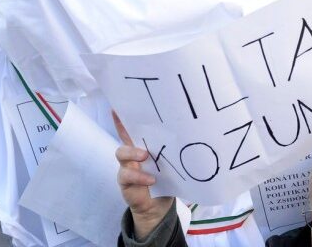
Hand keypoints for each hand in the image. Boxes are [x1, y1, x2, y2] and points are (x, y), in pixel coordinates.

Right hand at [113, 112, 173, 240]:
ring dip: (133, 153)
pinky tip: (151, 180)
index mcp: (144, 145)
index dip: (124, 117)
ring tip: (145, 156)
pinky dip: (140, 177)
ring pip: (121, 153)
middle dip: (124, 128)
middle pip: (123, 136)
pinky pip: (127, 176)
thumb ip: (174, 151)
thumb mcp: (170, 162)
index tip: (118, 105)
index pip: (133, 128)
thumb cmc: (166, 178)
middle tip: (139, 128)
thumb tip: (193, 135)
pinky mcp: (125, 181)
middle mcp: (132, 153)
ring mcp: (126, 166)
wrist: (158, 205)